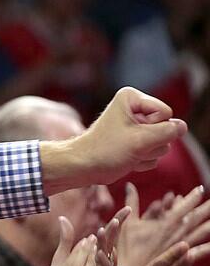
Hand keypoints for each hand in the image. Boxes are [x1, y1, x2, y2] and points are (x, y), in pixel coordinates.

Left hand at [48, 87, 185, 192]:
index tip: (129, 133)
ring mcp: (137, 126)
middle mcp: (135, 109)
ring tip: (126, 153)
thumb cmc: (105, 150)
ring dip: (147, 154)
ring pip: (162, 143)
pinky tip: (127, 160)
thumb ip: (168, 131)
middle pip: (166, 128)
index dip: (153, 128)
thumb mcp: (141, 140)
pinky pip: (154, 153)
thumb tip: (181, 127)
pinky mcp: (136, 141)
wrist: (84, 167)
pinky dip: (142, 160)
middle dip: (150, 143)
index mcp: (132, 98)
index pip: (166, 113)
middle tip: (128, 147)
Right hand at [119, 183, 209, 265]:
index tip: (201, 189)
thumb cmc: (127, 247)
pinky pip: (199, 252)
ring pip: (201, 232)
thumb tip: (130, 185)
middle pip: (197, 217)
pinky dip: (207, 248)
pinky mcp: (181, 257)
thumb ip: (131, 202)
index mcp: (166, 222)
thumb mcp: (127, 222)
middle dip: (207, 207)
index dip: (193, 196)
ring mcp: (181, 245)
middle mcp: (177, 232)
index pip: (184, 206)